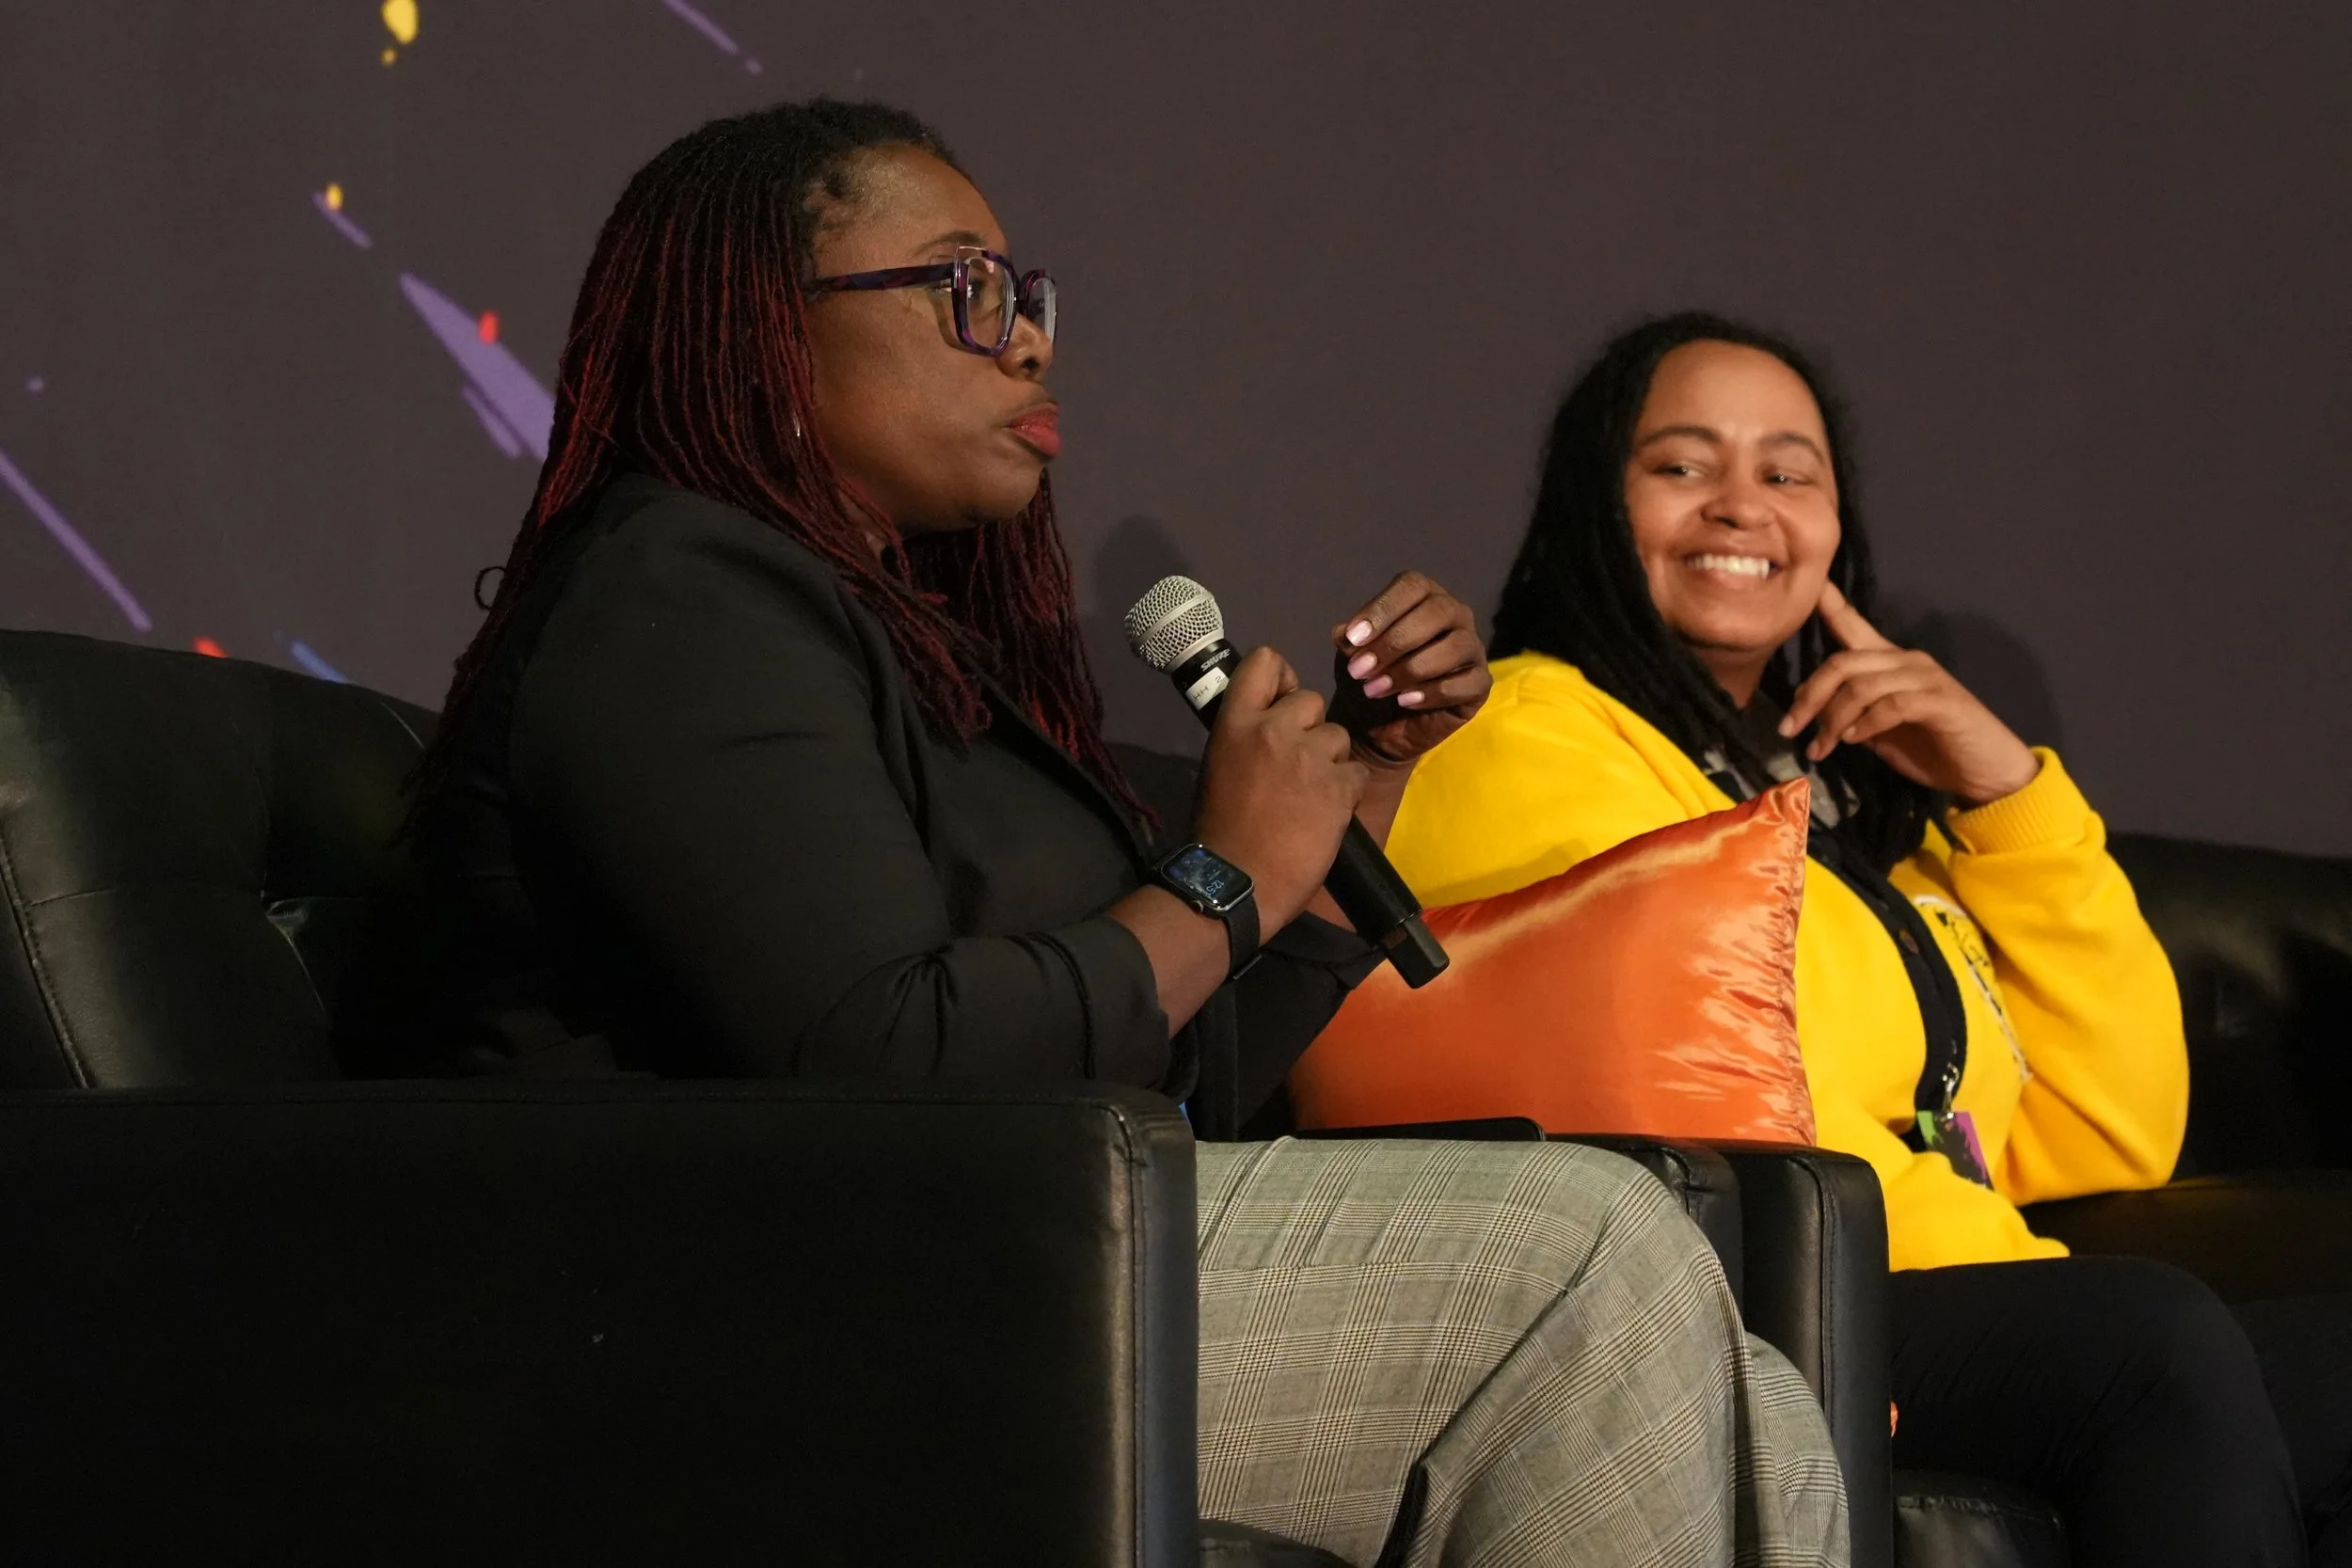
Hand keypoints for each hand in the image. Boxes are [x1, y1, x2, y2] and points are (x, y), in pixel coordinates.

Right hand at [1195, 646, 1370, 929]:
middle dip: (1309, 729)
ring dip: (1331, 762)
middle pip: (1311, 700)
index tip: (1281, 701)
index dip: (1281, 678)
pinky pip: (1357, 771)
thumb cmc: (1221, 830)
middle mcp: (1274, 729)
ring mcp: (1309, 756)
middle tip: (1297, 766)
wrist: (1238, 881)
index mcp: (1235, 723)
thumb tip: (1268, 723)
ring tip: (1312, 796)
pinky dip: (1347, 791)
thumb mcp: (1219, 765)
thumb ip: (1246, 736)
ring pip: (1338, 736)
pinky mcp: (1339, 786)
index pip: (1265, 661)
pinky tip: (1327, 814)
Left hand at [1325, 571, 1492, 772]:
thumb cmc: (1367, 678)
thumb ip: (1350, 640)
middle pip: (1436, 612)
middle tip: (1361, 669)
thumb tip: (1346, 634)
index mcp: (1424, 596)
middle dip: (1395, 642)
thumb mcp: (1350, 656)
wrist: (1376, 727)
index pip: (1411, 586)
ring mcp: (1471, 648)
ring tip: (1377, 689)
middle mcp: (1454, 614)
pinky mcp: (1479, 684)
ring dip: (1411, 669)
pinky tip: (1405, 702)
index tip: (1352, 638)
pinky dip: (1433, 693)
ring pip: (1455, 646)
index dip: (1382, 609)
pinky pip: (1468, 682)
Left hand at [1780, 582, 2039, 805]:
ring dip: (1834, 719)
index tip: (1807, 583)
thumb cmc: (1932, 749)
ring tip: (1822, 748)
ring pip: (1862, 685)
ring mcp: (1925, 678)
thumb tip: (1812, 713)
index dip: (1828, 603)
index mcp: (1888, 661)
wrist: (1988, 774)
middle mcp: (1905, 660)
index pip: (1852, 624)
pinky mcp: (1941, 701)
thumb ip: (1850, 713)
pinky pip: (1892, 705)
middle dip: (1810, 696)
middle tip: (1789, 729)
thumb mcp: (1878, 731)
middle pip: (1843, 662)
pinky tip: (1856, 741)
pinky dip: (1867, 724)